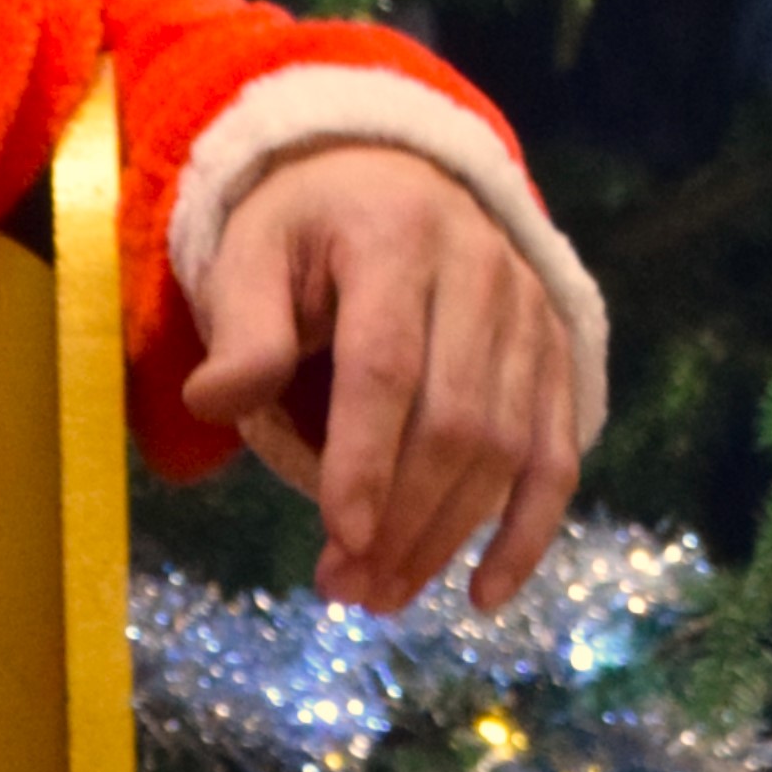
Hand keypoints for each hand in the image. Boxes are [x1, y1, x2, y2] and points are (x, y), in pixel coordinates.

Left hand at [184, 145, 579, 610]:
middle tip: (346, 588)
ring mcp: (529, 317)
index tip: (341, 538)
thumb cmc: (309, 227)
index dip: (367, 459)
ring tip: (380, 595)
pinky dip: (527, 532)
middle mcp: (482, 273)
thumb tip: (214, 404)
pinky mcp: (556, 356)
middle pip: (455, 420)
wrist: (397, 176)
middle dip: (402, 518)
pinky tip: (482, 594)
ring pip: (506, 449)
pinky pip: (555, 456)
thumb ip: (242, 328)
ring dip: (446, 536)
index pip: (388, 366)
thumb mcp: (253, 252)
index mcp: (397, 240)